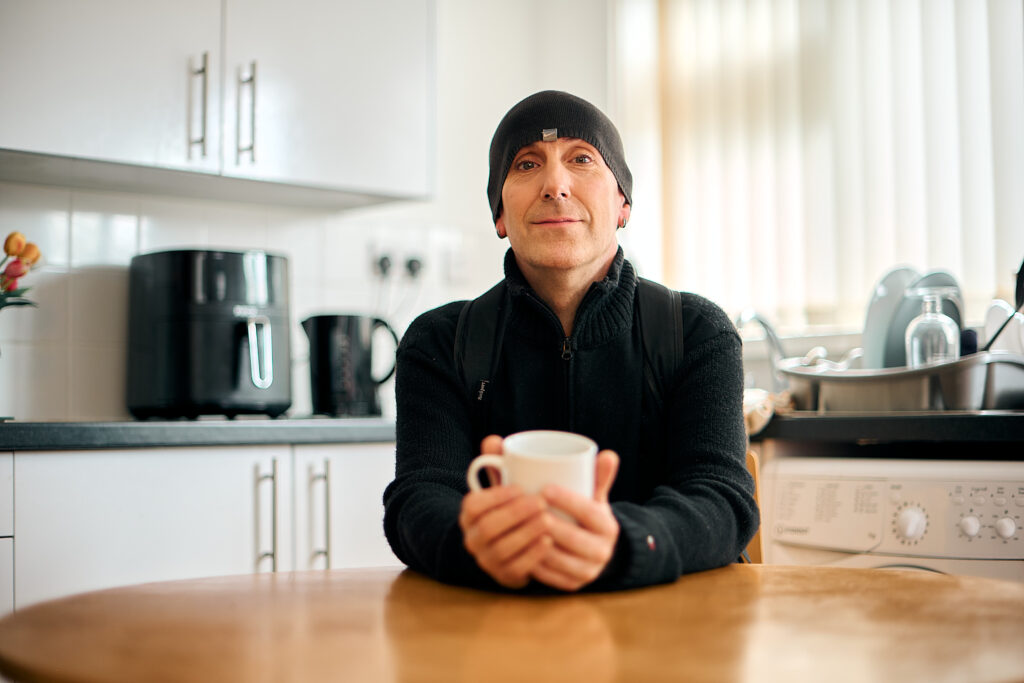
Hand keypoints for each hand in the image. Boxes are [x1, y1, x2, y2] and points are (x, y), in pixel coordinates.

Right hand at [459, 435, 553, 588]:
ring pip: (502, 549)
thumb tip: (494, 440)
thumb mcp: (503, 487)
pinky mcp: (504, 576)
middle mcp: (472, 538)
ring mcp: (487, 560)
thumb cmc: (511, 508)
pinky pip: (515, 568)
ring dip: (526, 533)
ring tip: (548, 520)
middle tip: (540, 502)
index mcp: (469, 514)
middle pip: (489, 527)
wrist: (512, 547)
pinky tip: (548, 542)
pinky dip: (532, 555)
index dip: (496, 496)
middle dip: (515, 514)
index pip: (474, 504)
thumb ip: (500, 464)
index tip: (521, 487)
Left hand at [530, 449, 619, 591]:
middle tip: (525, 506)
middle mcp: (602, 552)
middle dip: (547, 522)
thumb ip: (596, 475)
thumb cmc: (585, 514)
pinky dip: (534, 564)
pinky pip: (551, 577)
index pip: (589, 512)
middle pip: (572, 537)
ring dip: (536, 543)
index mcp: (608, 527)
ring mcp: (588, 572)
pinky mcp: (572, 586)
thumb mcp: (594, 497)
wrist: (592, 550)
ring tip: (517, 526)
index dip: (568, 500)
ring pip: (559, 559)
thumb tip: (607, 454)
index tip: (545, 488)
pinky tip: (518, 550)